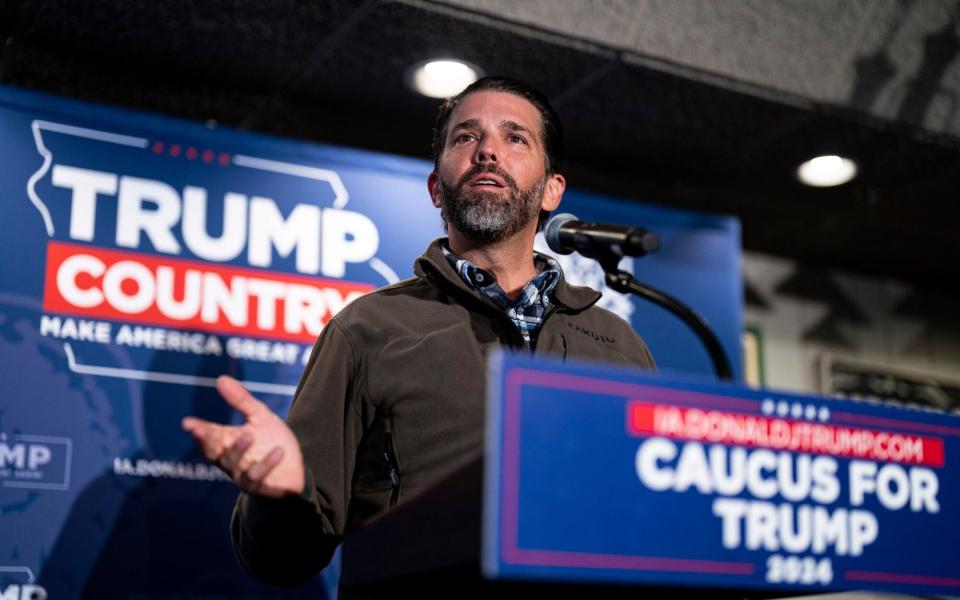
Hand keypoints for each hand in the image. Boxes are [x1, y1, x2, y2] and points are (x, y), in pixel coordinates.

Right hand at [182, 375, 304, 497]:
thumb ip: (241, 401)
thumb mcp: (260, 418)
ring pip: (234, 465)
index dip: (199, 431)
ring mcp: (244, 476)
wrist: (294, 471)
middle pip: (215, 453)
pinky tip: (279, 452)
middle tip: (203, 430)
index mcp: (228, 443)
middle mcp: (231, 461)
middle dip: (207, 442)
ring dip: (239, 450)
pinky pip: (259, 477)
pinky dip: (267, 464)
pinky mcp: (260, 487)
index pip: (209, 437)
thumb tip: (221, 379)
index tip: (188, 423)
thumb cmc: (272, 442)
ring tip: (248, 434)